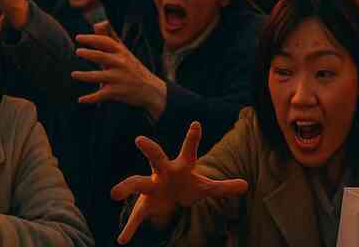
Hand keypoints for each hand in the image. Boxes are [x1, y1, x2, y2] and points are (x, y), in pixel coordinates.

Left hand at [73, 32, 166, 118]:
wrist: (149, 89)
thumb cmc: (132, 67)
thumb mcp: (123, 51)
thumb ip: (109, 37)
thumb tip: (96, 24)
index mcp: (120, 52)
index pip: (104, 42)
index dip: (91, 39)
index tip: (78, 38)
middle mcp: (119, 64)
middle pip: (101, 57)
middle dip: (88, 53)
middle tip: (77, 51)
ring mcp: (118, 78)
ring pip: (98, 76)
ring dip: (84, 76)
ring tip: (73, 74)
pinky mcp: (116, 92)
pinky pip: (100, 95)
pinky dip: (90, 98)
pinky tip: (81, 99)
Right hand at [111, 122, 248, 244]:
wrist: (169, 198)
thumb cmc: (187, 186)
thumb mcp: (205, 187)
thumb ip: (223, 187)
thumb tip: (245, 185)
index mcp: (181, 166)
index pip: (189, 150)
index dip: (193, 138)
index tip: (197, 123)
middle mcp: (163, 172)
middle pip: (156, 158)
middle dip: (150, 149)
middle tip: (140, 139)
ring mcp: (152, 187)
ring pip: (137, 183)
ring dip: (126, 187)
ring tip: (114, 194)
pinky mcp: (145, 205)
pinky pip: (136, 216)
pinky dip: (130, 228)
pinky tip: (123, 239)